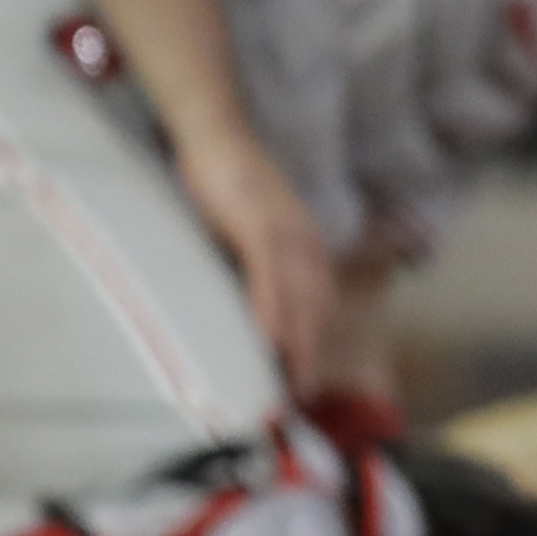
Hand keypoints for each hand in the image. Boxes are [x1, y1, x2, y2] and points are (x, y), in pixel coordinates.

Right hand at [171, 117, 334, 395]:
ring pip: (299, 298)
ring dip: (298, 343)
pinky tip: (269, 340)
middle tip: (300, 397)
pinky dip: (273, 311)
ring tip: (290, 382)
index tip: (306, 378)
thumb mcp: (249, 230)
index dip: (315, 341)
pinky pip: (271, 278)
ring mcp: (288, 233)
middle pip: (315, 307)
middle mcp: (306, 240)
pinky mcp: (262, 227)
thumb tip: (247, 301)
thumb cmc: (228, 184)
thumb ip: (255, 262)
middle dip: (310, 353)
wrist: (218, 138)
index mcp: (306, 242)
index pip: (318, 301)